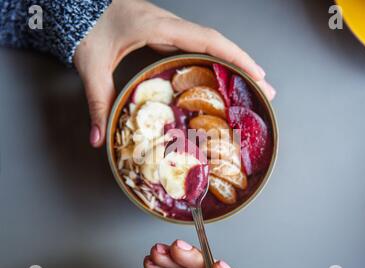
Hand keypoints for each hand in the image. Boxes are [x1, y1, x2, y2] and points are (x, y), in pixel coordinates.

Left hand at [74, 0, 275, 147]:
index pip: (207, 40)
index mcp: (158, 28)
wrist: (79, 6)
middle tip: (265, 89)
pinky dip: (216, 61)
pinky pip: (199, 47)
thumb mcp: (93, 66)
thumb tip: (98, 139)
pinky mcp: (166, 36)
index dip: (235, 56)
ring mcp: (170, 30)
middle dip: (245, 64)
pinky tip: (223, 77)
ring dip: (234, 63)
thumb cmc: (87, 28)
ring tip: (253, 86)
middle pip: (217, 43)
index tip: (258, 74)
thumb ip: (97, 102)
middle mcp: (170, 27)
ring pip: (211, 45)